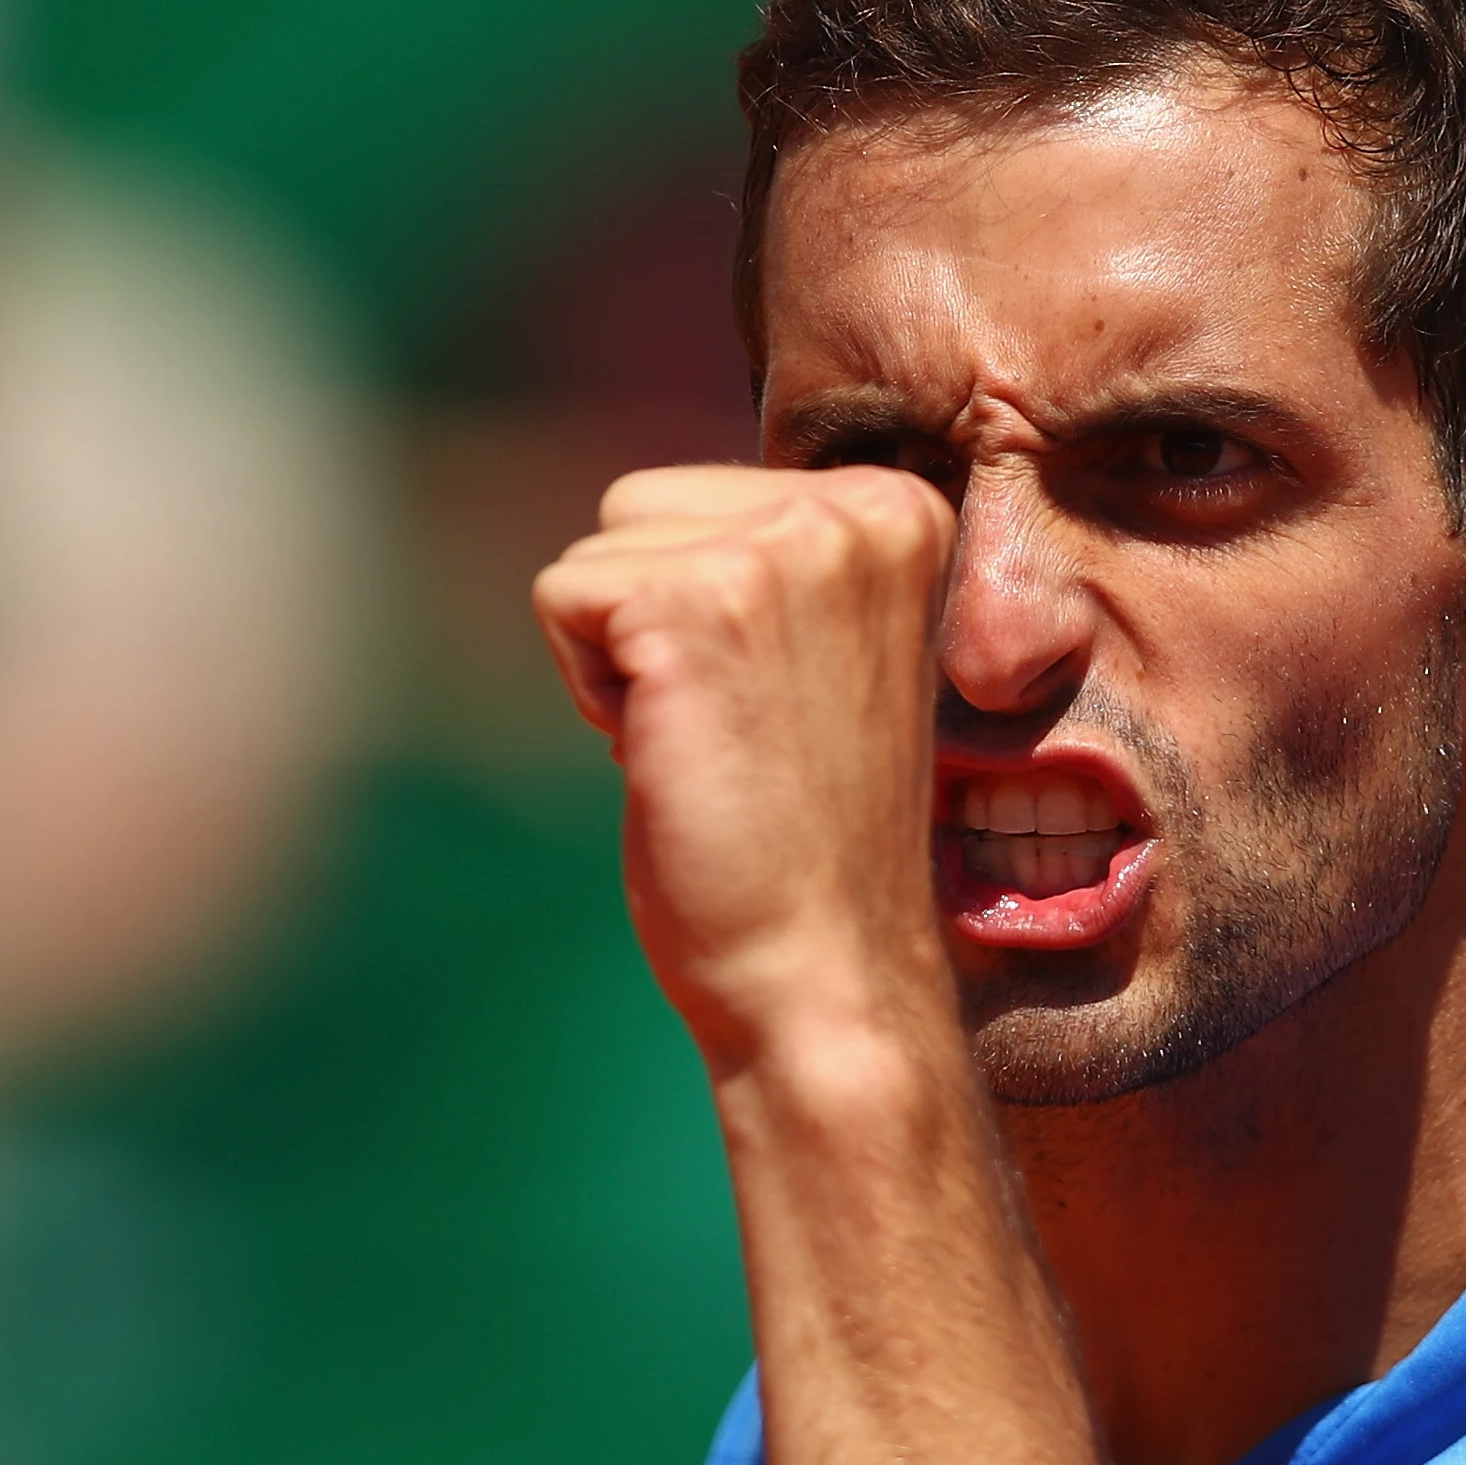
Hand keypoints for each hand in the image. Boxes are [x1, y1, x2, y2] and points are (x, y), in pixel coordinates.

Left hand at [532, 463, 960, 1069]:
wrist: (827, 969)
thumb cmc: (811, 836)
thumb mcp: (821, 650)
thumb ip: (773, 561)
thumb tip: (660, 510)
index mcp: (904, 513)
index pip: (710, 495)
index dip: (702, 615)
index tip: (772, 708)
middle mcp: (859, 511)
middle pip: (645, 505)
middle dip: (651, 621)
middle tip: (735, 730)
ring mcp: (782, 550)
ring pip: (598, 549)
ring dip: (619, 657)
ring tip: (710, 741)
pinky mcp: (694, 603)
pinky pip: (560, 595)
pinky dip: (588, 689)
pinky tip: (670, 753)